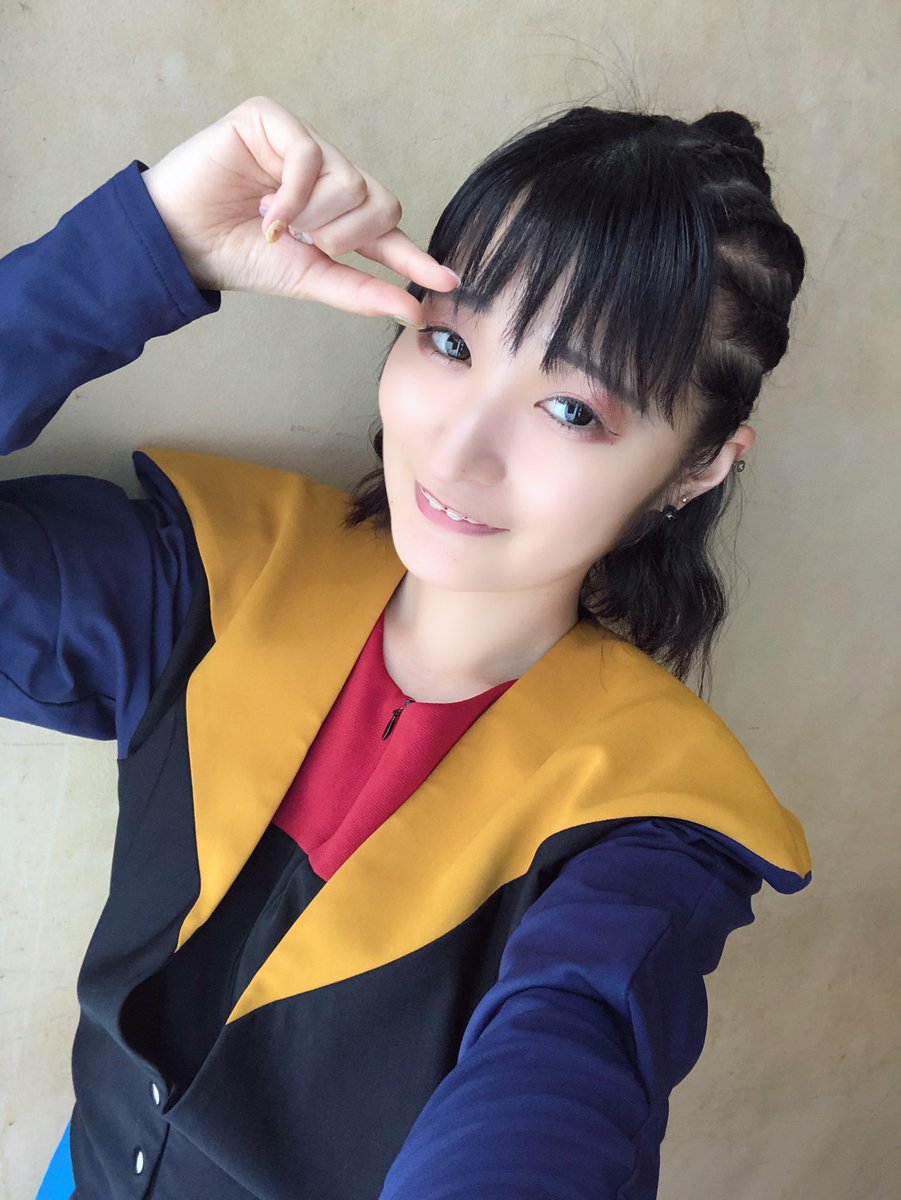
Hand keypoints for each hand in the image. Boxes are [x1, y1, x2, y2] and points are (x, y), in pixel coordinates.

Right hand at [141, 96, 457, 322]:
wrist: (180, 242)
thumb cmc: (238, 255)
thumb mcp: (307, 279)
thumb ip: (359, 292)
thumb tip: (414, 311)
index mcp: (336, 217)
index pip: (388, 236)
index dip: (416, 259)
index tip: (449, 284)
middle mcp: (325, 177)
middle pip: (379, 201)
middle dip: (350, 236)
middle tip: (311, 245)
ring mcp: (301, 145)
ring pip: (349, 180)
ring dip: (315, 217)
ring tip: (276, 224)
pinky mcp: (272, 122)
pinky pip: (309, 156)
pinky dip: (293, 195)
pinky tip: (267, 209)